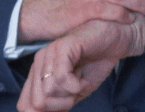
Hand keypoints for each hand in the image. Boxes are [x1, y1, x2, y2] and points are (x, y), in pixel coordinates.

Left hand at [17, 18, 144, 111]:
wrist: (119, 39)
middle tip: (76, 92)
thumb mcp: (73, 91)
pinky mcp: (63, 47)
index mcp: (38, 72)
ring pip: (49, 91)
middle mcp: (39, 61)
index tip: (69, 102)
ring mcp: (50, 52)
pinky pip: (62, 78)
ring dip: (71, 94)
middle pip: (37, 102)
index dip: (50, 110)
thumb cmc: (98, 62)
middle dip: (61, 104)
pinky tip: (84, 77)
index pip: (25, 104)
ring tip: (82, 81)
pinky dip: (76, 85)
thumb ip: (54, 103)